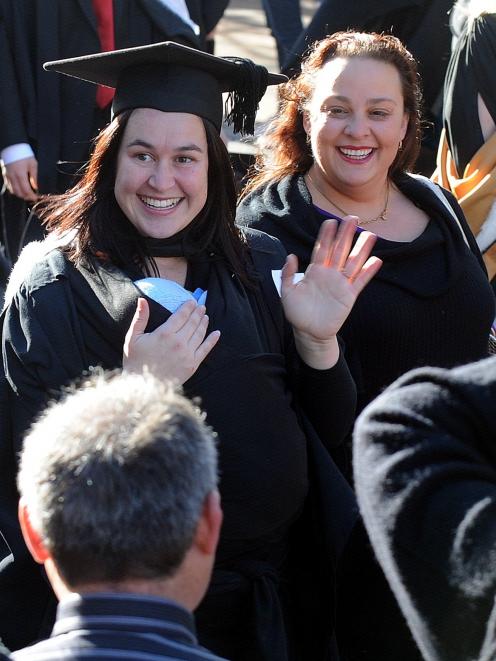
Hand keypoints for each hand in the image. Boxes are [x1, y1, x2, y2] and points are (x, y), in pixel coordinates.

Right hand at [2, 157, 37, 200]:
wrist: (12, 146)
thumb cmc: (23, 154)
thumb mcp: (33, 164)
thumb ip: (34, 177)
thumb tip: (35, 187)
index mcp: (20, 174)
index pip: (26, 190)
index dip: (31, 196)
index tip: (36, 197)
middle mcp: (12, 177)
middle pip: (19, 193)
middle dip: (26, 197)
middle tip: (32, 197)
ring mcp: (7, 176)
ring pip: (13, 191)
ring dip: (20, 194)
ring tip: (27, 194)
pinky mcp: (5, 175)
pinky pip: (9, 186)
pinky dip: (15, 190)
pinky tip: (20, 189)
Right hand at [123, 298, 220, 383]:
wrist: (143, 386)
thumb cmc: (135, 361)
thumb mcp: (133, 337)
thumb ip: (140, 318)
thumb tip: (142, 299)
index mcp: (165, 333)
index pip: (181, 315)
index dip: (188, 307)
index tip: (192, 301)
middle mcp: (178, 342)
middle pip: (192, 323)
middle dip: (198, 313)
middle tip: (201, 306)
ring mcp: (187, 354)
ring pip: (200, 334)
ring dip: (204, 323)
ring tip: (205, 316)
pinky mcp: (192, 365)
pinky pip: (205, 349)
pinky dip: (212, 340)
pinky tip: (217, 333)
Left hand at [281, 217, 381, 368]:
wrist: (309, 332)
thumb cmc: (297, 312)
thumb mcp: (287, 292)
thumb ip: (287, 274)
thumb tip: (291, 255)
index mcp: (314, 271)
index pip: (322, 249)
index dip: (326, 235)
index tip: (330, 221)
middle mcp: (329, 274)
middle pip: (339, 250)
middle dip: (346, 234)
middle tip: (352, 218)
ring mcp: (340, 283)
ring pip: (353, 262)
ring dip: (362, 249)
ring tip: (370, 235)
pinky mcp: (349, 295)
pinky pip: (360, 281)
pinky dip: (369, 271)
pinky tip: (376, 260)